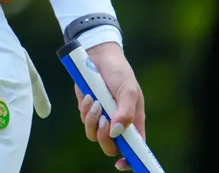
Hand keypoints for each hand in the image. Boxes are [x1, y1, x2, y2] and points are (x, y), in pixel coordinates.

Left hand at [73, 42, 145, 170]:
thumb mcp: (127, 89)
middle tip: (104, 121)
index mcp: (134, 121)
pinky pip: (84, 121)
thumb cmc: (119, 72)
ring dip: (92, 122)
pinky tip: (89, 96)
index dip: (130, 159)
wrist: (98, 56)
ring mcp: (102, 117)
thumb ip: (125, 112)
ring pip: (94, 135)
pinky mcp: (88, 110)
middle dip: (105, 138)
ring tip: (95, 102)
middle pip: (111, 146)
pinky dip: (86, 111)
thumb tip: (117, 132)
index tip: (122, 163)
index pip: (135, 148)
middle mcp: (118, 123)